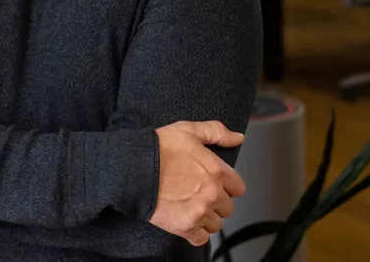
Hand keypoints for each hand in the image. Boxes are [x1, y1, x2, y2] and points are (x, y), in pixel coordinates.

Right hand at [149, 121, 245, 245]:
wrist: (132, 169)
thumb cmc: (157, 149)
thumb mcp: (187, 130)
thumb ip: (216, 132)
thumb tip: (238, 138)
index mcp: (216, 170)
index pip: (238, 188)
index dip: (225, 185)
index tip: (212, 183)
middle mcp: (212, 193)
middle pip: (227, 208)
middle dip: (215, 202)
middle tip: (197, 194)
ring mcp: (199, 211)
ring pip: (215, 224)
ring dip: (205, 217)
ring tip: (189, 206)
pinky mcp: (185, 226)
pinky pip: (201, 238)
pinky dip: (195, 232)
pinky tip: (185, 220)